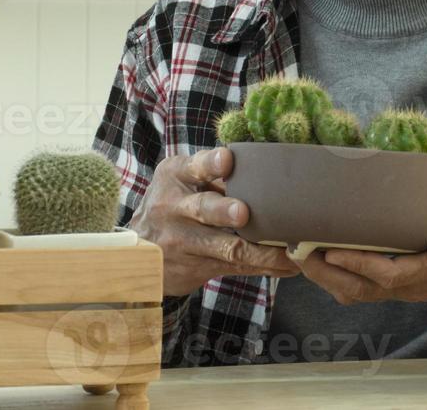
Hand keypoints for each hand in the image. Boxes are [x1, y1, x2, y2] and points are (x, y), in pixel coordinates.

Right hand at [127, 147, 299, 296]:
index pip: (193, 168)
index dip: (210, 164)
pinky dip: (264, 267)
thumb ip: (211, 171)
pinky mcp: (197, 267)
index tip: (227, 159)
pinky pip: (235, 267)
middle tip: (243, 212)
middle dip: (223, 211)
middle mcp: (174, 209)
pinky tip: (289, 266)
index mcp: (175, 177)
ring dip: (259, 252)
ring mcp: (184, 242)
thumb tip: (262, 162)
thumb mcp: (180, 180)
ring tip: (288, 253)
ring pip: (226, 248)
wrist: (137, 250)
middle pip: (203, 209)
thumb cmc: (173, 202)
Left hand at [296, 205, 426, 305]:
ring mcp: (408, 287)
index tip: (331, 249)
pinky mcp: (403, 282)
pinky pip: (365, 289)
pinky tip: (324, 262)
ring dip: (328, 278)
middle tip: (299, 252)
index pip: (391, 273)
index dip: (360, 264)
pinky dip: (339, 278)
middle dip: (329, 273)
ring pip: (362, 293)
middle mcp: (417, 284)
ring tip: (302, 256)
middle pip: (366, 289)